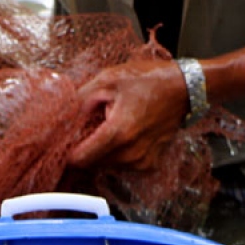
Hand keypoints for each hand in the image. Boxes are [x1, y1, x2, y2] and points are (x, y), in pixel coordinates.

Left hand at [67, 58, 189, 170]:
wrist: (184, 88)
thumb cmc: (148, 80)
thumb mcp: (107, 80)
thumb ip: (80, 99)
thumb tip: (60, 116)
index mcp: (119, 133)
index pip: (81, 159)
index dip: (67, 152)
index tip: (61, 143)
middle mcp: (131, 153)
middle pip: (92, 163)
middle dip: (84, 148)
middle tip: (88, 125)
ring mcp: (142, 161)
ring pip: (106, 165)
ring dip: (101, 151)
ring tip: (108, 125)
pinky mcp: (150, 163)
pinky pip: (122, 165)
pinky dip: (116, 153)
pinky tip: (121, 134)